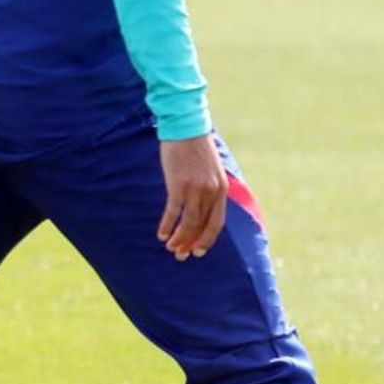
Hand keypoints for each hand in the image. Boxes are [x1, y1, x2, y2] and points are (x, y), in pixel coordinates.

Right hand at [156, 135, 228, 260]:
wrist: (186, 127)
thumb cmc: (196, 148)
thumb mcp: (211, 170)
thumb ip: (209, 188)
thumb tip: (201, 207)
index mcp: (221, 189)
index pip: (217, 223)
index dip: (207, 239)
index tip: (198, 251)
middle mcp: (211, 192)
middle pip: (201, 226)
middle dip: (190, 243)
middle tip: (180, 256)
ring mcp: (195, 189)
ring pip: (188, 223)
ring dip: (178, 238)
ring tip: (170, 247)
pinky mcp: (178, 185)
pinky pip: (173, 212)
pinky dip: (167, 226)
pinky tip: (161, 234)